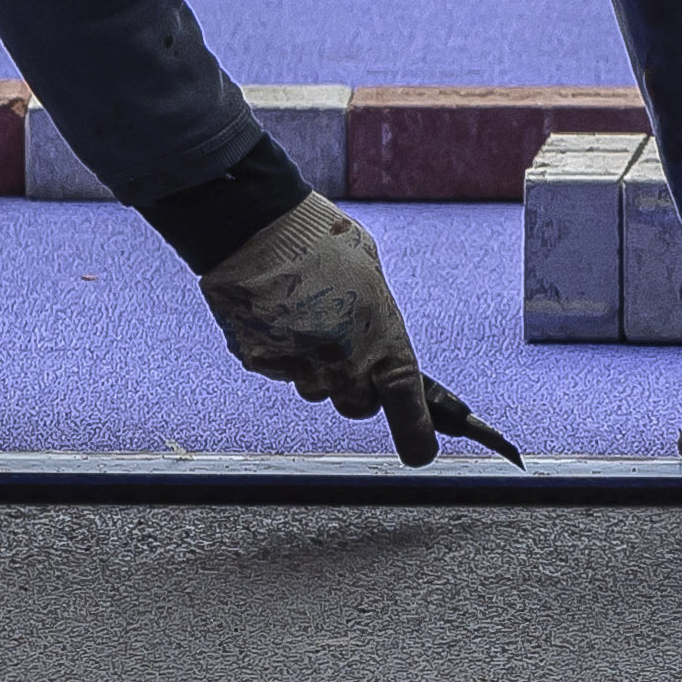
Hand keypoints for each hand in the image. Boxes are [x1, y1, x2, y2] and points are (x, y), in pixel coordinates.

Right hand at [197, 194, 516, 466]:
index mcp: (384, 346)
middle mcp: (344, 369)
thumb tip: (377, 338)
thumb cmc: (327, 244)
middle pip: (355, 404)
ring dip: (314, 362)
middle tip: (344, 341)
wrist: (262, 229)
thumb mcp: (374, 282)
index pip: (408, 411)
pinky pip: (278, 367)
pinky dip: (280, 347)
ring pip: (313, 385)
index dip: (418, 436)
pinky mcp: (261, 363)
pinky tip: (277, 312)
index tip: (421, 451)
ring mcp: (300, 371)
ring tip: (305, 312)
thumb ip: (378, 323)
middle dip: (354, 383)